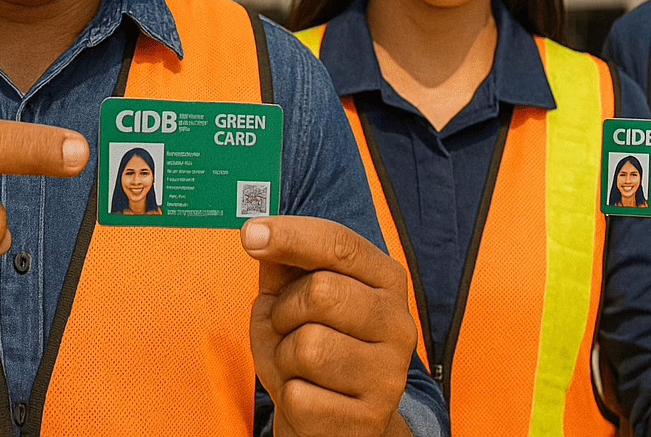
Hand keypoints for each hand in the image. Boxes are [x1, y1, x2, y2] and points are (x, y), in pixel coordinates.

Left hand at [243, 216, 416, 436]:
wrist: (337, 421)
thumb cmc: (312, 347)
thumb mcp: (297, 299)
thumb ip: (285, 265)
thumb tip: (258, 233)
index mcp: (387, 281)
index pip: (341, 244)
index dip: (293, 236)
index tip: (251, 234)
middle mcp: (399, 323)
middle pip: (321, 292)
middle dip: (285, 310)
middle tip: (285, 327)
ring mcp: (389, 374)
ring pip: (308, 348)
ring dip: (284, 357)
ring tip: (298, 366)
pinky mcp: (370, 418)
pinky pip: (299, 397)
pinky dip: (288, 397)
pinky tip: (309, 397)